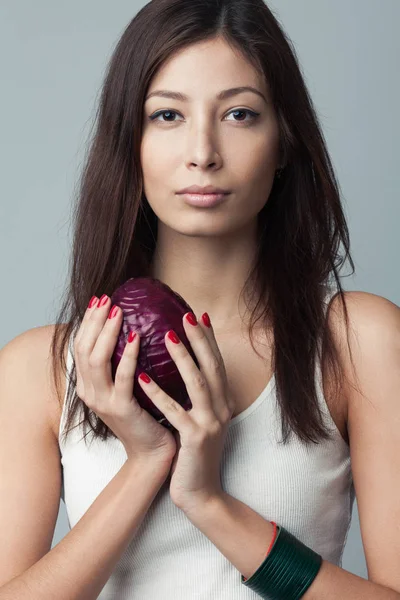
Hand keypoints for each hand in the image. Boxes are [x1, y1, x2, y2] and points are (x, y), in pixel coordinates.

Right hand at [73, 294, 175, 468]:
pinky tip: (136, 338)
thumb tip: (136, 326)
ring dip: (107, 333)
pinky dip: (127, 356)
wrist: (153, 451)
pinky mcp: (121, 409)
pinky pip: (122, 378)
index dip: (89, 321)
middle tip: (108, 299)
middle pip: (84, 348)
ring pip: (97, 360)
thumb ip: (124, 361)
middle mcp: (89, 392)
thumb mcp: (128, 386)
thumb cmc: (146, 414)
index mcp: (88, 385)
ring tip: (118, 312)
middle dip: (95, 321)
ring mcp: (103, 401)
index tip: (101, 298)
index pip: (81, 346)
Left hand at [137, 311, 234, 511]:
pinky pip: (175, 412)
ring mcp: (209, 424)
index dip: (209, 340)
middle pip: (212, 367)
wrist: (202, 494)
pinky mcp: (194, 439)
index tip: (199, 316)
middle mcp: (221, 410)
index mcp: (222, 403)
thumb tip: (185, 371)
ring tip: (168, 337)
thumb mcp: (202, 422)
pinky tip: (143, 377)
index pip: (216, 364)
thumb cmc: (195, 455)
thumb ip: (197, 398)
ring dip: (184, 359)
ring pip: (198, 384)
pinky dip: (159, 394)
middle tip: (187, 316)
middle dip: (200, 340)